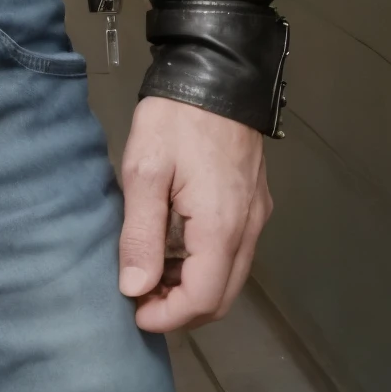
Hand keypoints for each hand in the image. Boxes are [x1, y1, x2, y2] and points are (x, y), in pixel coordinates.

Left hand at [118, 96, 270, 331]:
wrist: (216, 75)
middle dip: (181, 309)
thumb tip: (135, 288)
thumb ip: (141, 234)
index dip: (169, 316)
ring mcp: (255, 216)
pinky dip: (204, 264)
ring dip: (192, 287)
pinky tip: (173, 248)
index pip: (203, 299)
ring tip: (150, 274)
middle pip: (221, 296)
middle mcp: (248, 230)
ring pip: (230, 275)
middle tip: (140, 299)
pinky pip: (233, 251)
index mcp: (222, 228)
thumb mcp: (144, 171)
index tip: (135, 314)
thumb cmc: (174, 119)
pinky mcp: (253, 203)